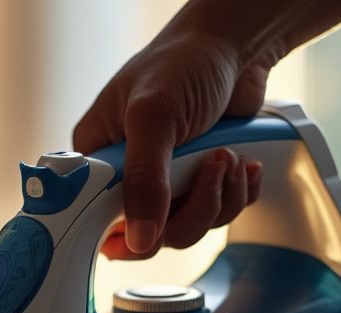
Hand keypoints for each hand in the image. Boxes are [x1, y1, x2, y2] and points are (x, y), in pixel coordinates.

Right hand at [73, 32, 273, 258]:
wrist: (235, 47)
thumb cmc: (181, 62)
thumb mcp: (153, 116)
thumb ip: (143, 179)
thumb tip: (140, 238)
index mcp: (101, 161)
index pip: (98, 219)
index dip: (125, 233)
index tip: (150, 229)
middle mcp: (131, 177)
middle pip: (152, 234)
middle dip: (190, 208)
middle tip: (207, 167)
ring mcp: (169, 183)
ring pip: (191, 228)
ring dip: (220, 197)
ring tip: (228, 155)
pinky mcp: (203, 182)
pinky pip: (223, 214)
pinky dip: (240, 193)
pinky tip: (242, 162)